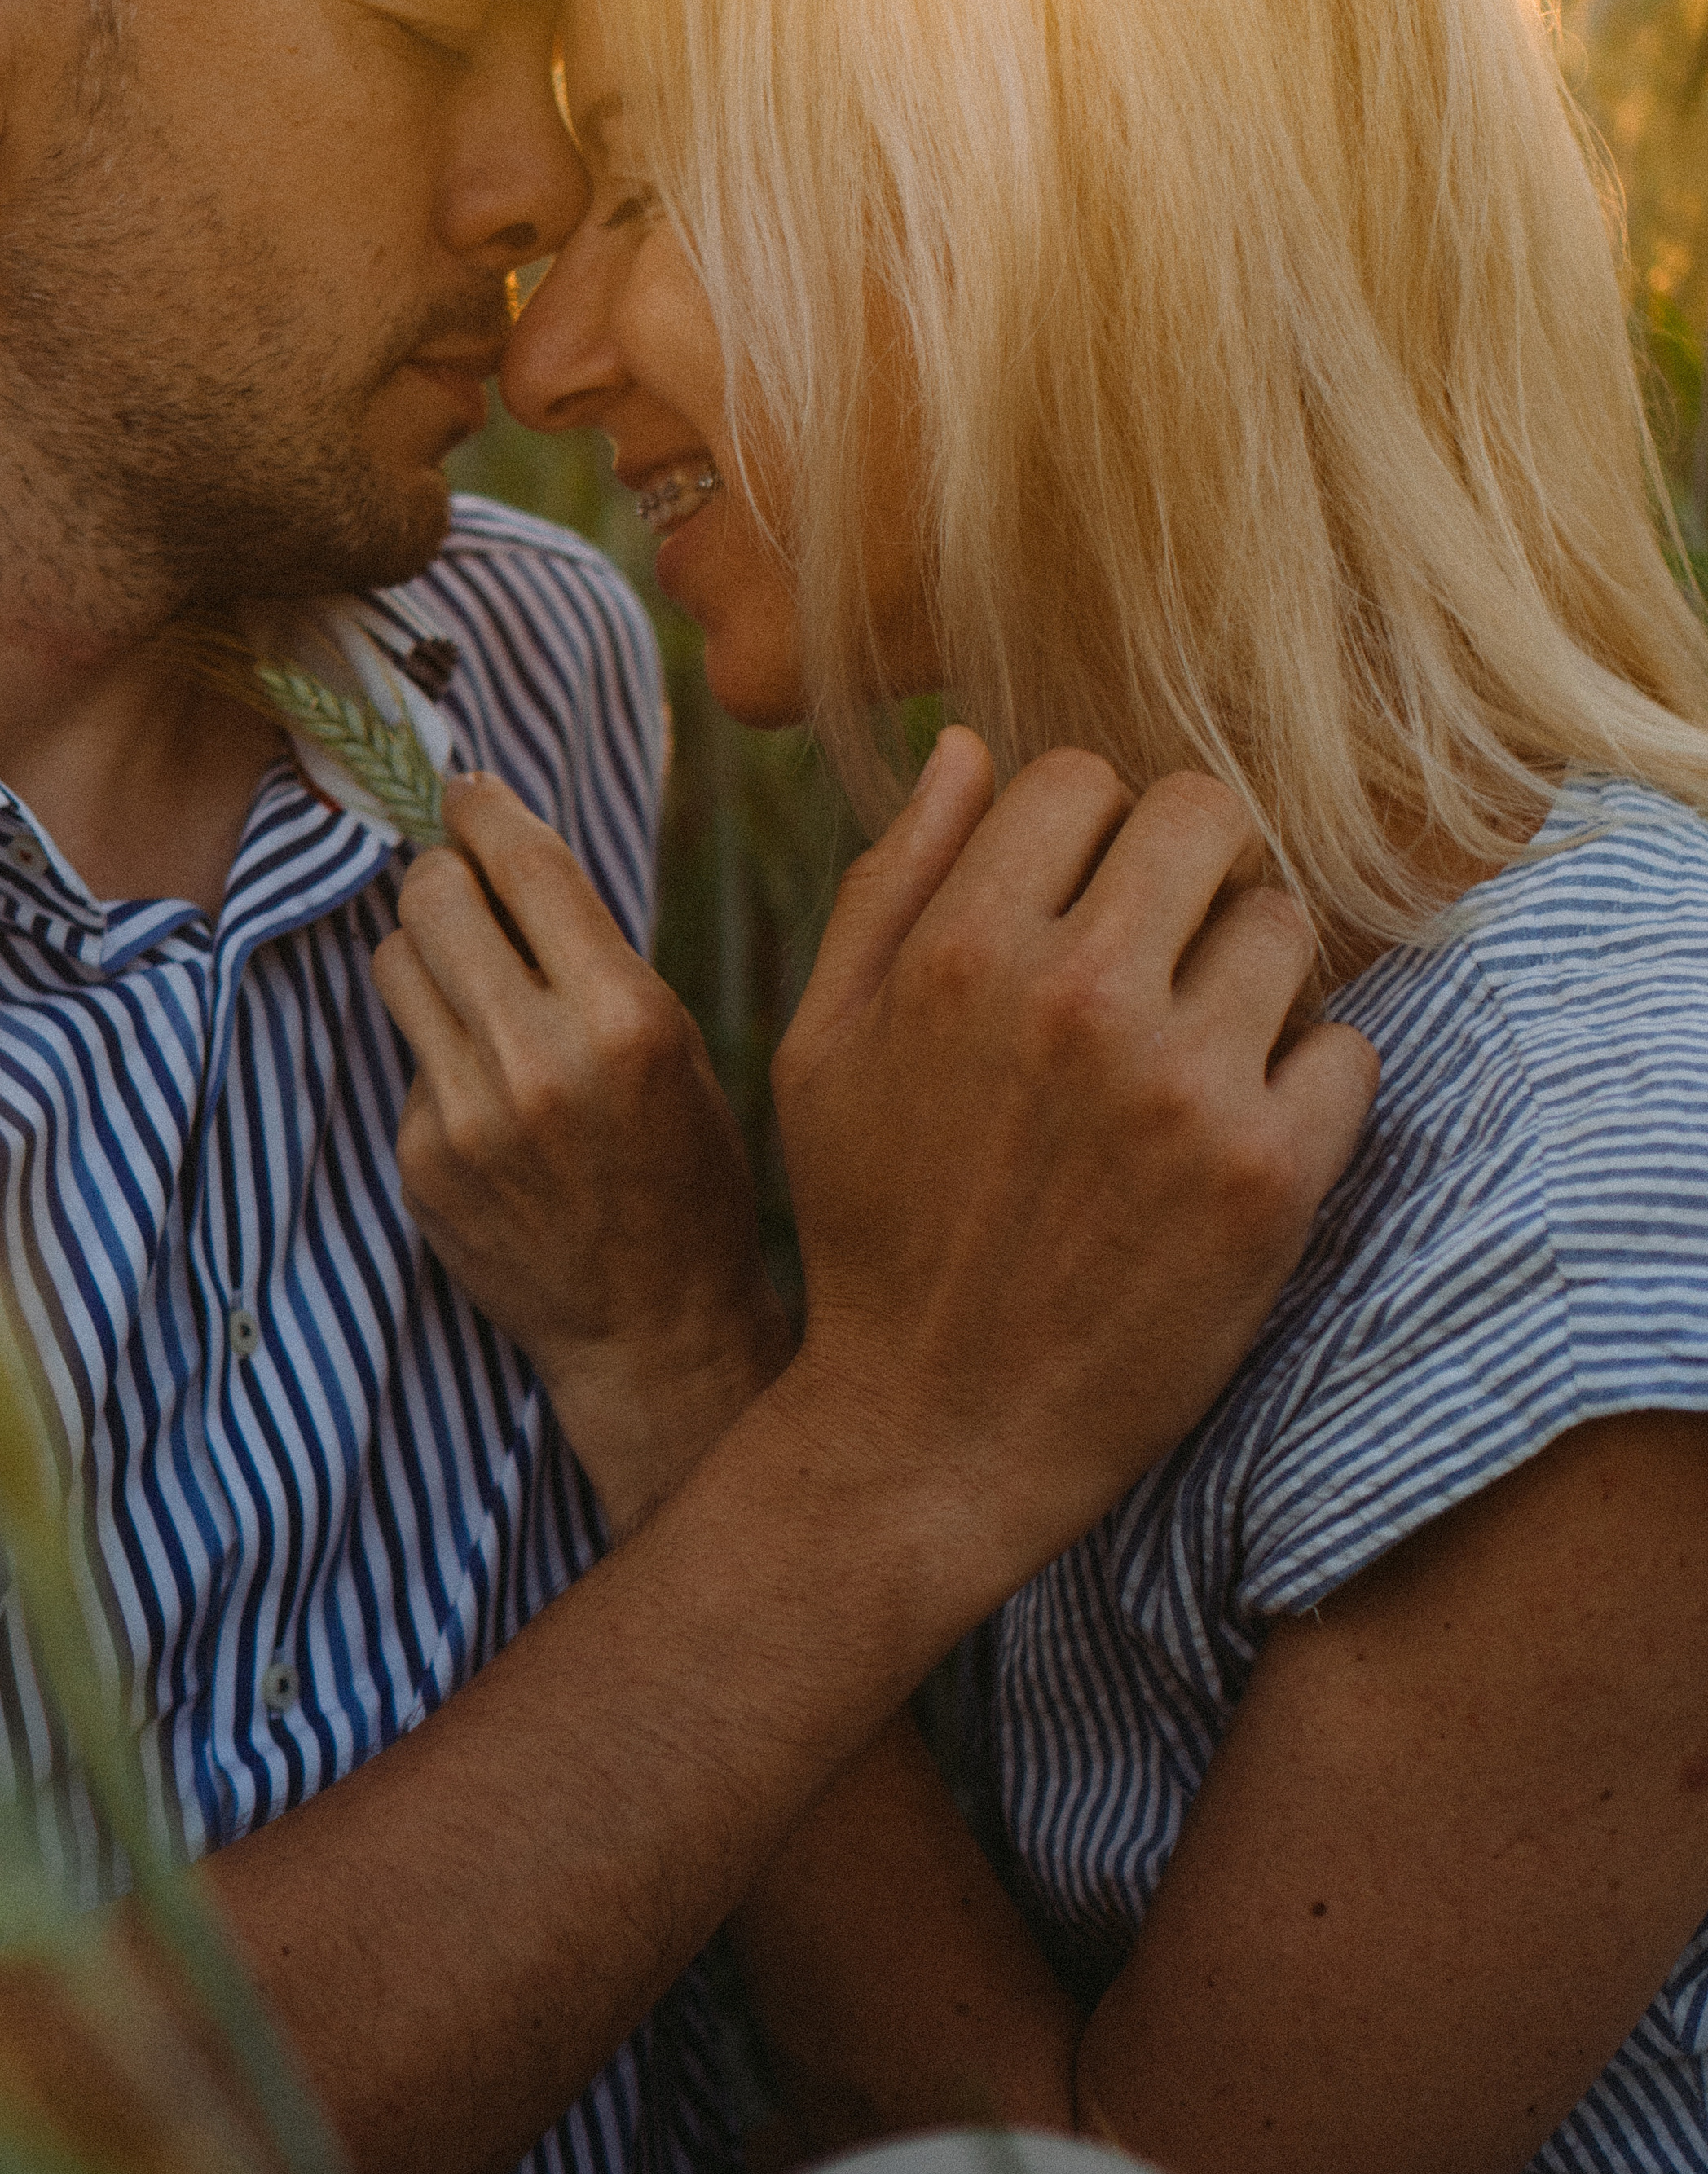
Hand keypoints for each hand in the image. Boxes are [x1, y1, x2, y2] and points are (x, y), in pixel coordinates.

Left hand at [371, 781, 791, 1529]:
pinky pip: (407, 1059)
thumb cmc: (685, 1176)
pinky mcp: (422, 1163)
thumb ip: (591, 955)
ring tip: (475, 985)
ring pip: (394, 963)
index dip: (484, 808)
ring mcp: (468, 1117)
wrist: (655, 1329)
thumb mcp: (676, 1047)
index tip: (468, 791)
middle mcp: (538, 1061)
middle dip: (444, 875)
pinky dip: (440, 1056)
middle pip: (431, 896)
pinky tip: (491, 1101)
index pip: (523, 861)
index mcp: (625, 1017)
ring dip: (426, 952)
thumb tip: (501, 855)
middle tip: (464, 886)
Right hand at [767, 731, 1378, 1610]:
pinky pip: (1348, 1050)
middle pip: (1208, 817)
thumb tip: (968, 744)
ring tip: (1198, 1054)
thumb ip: (892, 883)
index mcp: (965, 950)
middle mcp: (1080, 999)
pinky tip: (1238, 1136)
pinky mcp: (1270, 1177)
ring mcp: (1185, 1087)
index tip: (1082, 903)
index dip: (1087, 834)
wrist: (937, 1429)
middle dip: (1190, 873)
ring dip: (1254, 977)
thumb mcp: (824, 1047)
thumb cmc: (873, 1227)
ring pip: (1289, 924)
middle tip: (1164, 955)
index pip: (1085, 778)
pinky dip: (1307, 1085)